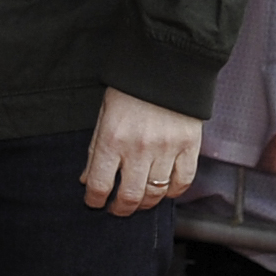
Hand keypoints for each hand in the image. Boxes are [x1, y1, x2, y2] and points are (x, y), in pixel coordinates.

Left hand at [81, 86, 200, 215]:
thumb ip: (95, 150)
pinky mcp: (189, 147)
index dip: (94, 200)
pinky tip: (164, 191)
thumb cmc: (130, 90)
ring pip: (155, 194)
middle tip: (117, 209)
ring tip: (139, 202)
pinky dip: (172, 193)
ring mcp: (166, 149)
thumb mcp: (103, 116)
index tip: (94, 202)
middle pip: (129, 196)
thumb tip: (87, 179)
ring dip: (145, 204)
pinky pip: (182, 182)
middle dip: (120, 209)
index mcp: (112, 139)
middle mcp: (138, 149)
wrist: (166, 66)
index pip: (99, 184)